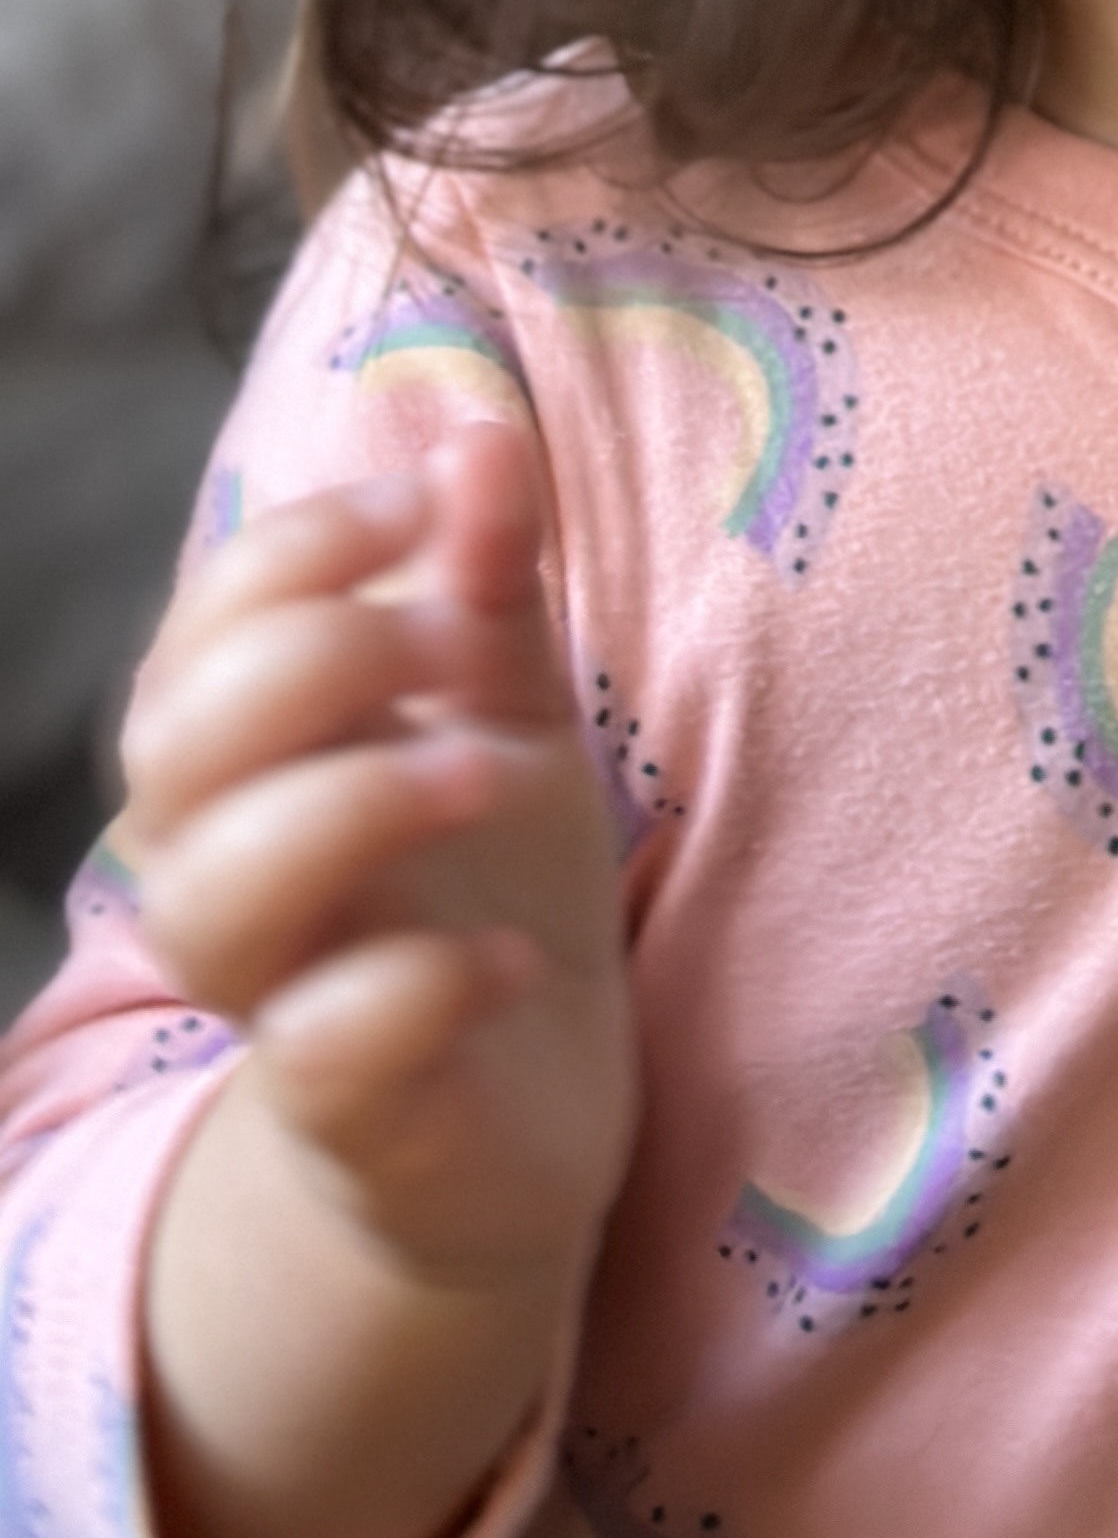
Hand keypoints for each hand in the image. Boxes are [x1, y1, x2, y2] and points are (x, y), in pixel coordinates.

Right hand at [122, 421, 635, 1293]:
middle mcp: (233, 874)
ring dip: (357, 799)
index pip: (203, 630)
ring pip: (215, 898)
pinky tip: (508, 954)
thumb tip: (474, 422)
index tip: (428, 503)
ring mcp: (281, 997)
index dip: (299, 547)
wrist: (521, 1116)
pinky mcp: (352, 1114)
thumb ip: (486, 575)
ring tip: (498, 769)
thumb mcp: (503, 705)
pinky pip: (326, 1050)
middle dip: (322, 656)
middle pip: (175, 750)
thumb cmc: (481, 879)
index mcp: (255, 758)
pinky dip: (415, 985)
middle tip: (467, 643)